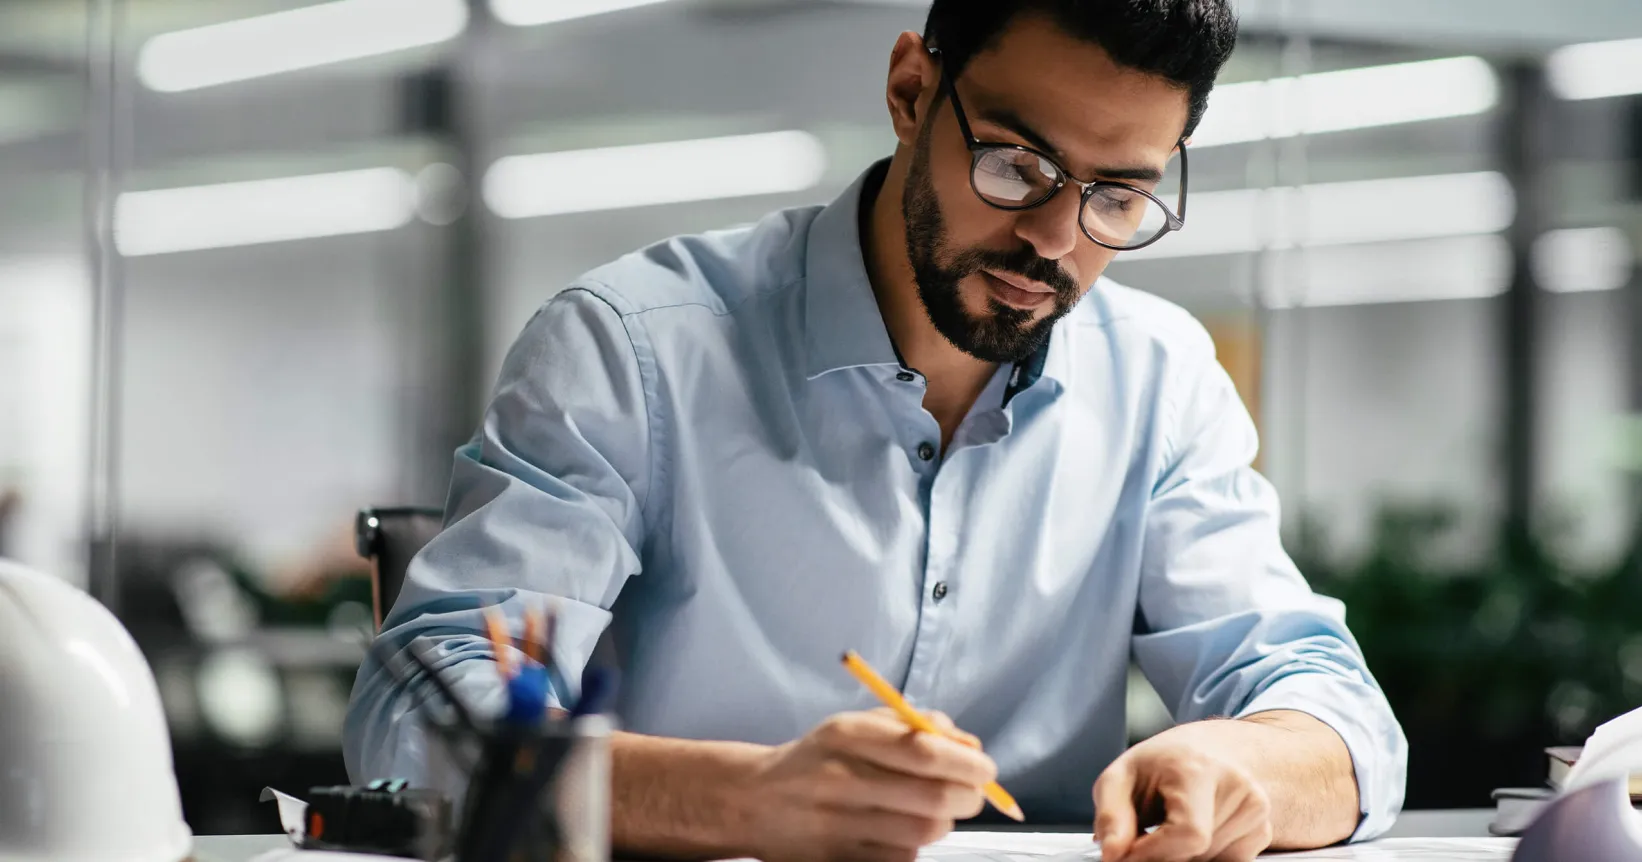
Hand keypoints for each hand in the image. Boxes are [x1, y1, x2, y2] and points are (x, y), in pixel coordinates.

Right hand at [739, 709, 996, 861]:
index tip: (985, 768)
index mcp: (846, 735)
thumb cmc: (822, 758)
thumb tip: (969, 745)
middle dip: (967, 797)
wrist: (755, 801)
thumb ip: (914, 725)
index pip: (925, 753)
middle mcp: (840, 779)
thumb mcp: (856, 725)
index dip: (967, 764)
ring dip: (943, 822)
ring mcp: (838, 825)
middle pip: (933, 799)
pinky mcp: (839, 859)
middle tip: (971, 793)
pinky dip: (914, 846)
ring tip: (932, 810)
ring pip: (924, 833)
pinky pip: (902, 858)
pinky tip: (898, 830)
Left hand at [1093, 722, 1273, 861]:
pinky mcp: (1263, 829)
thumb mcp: (1121, 776)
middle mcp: (1237, 786)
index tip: (1128, 854)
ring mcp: (1255, 809)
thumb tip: (1113, 854)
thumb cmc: (1163, 764)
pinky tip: (1197, 828)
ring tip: (1172, 823)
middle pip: (1196, 852)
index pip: (1189, 834)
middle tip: (1148, 834)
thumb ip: (1112, 816)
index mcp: (1199, 769)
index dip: (1153, 853)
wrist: (1209, 749)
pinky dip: (1204, 856)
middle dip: (1163, 854)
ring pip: (1210, 861)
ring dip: (1183, 855)